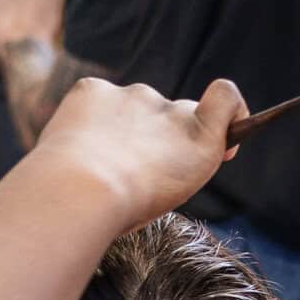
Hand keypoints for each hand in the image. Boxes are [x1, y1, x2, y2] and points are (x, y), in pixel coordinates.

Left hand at [34, 74, 244, 229]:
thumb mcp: (168, 197)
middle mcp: (171, 111)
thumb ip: (174, 166)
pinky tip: (74, 146)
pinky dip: (88, 119)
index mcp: (198, 141)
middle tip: (127, 168)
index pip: (225, 97)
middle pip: (168, 114)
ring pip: (128, 108)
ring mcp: (133, 95)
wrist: (78, 194)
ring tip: (93, 165)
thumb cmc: (120, 211)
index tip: (219, 129)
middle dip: (154, 134)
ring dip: (117, 128)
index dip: (225, 108)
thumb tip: (160, 155)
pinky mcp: (95, 89)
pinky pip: (95, 100)